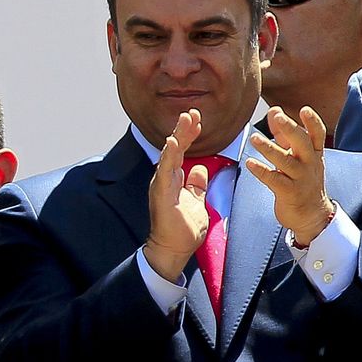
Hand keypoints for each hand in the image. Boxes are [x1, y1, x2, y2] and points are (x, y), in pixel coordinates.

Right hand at [143, 109, 211, 280]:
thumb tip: (200, 169)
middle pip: (173, 148)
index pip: (181, 152)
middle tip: (192, 112)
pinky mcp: (161, 194)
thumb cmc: (183, 229)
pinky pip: (166, 171)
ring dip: (178, 136)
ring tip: (186, 119)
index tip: (198, 121)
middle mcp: (165, 179)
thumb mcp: (197, 201)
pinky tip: (174, 142)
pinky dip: (170, 155)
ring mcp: (161, 185)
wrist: (173, 249)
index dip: (189, 136)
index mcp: (173, 179)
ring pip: (169, 155)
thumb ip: (196, 184)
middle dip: (183, 130)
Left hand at [247, 105, 334, 245]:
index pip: (316, 135)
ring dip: (269, 149)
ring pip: (285, 161)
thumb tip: (274, 110)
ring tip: (254, 138)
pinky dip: (261, 171)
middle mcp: (309, 165)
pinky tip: (249, 164)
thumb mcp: (297, 156)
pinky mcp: (289, 193)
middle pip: (302, 144)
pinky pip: (274, 180)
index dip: (312, 122)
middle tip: (278, 116)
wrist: (312, 215)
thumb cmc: (302, 181)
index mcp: (314, 154)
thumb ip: (283, 134)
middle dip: (290, 129)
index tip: (304, 109)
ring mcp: (300, 179)